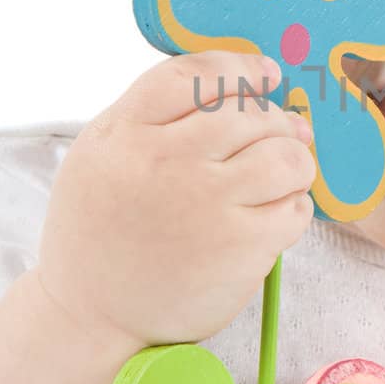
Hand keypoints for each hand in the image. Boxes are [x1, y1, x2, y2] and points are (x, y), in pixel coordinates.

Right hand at [37, 48, 316, 350]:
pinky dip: (294, 206)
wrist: (90, 315)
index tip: (266, 75)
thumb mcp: (102, 153)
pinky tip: (275, 213)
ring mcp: (207, 205)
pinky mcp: (240, 248)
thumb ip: (154, 115)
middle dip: (275, 120)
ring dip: (295, 159)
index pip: (197, 75)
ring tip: (286, 171)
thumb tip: (238, 85)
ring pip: (284, 155)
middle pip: (249, 114)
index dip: (241, 68)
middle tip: (283, 132)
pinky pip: (294, 208)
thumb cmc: (101, 231)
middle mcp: (166, 162)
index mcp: (126, 133)